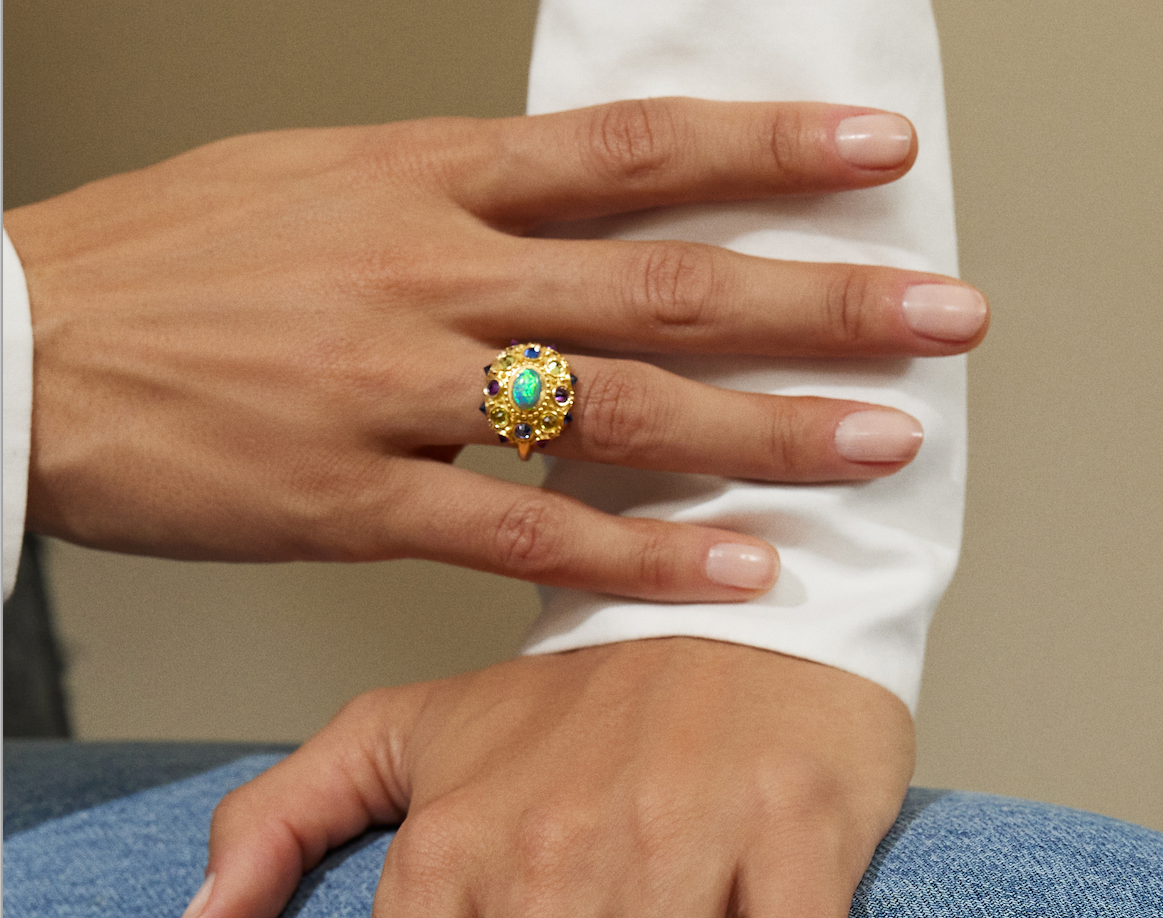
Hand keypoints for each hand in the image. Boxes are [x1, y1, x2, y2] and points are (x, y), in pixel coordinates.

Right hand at [7, 98, 986, 599]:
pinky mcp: (351, 502)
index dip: (763, 150)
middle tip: (941, 313)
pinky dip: (635, 558)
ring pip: (615, 410)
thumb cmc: (164, 260)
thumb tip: (558, 207)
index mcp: (417, 179)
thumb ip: (446, 196)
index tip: (874, 157)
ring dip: (763, 430)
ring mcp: (393, 391)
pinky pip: (522, 534)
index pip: (628, 151)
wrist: (20, 346)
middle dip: (819, 299)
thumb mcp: (312, 178)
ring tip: (879, 442)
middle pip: (665, 282)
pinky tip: (732, 566)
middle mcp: (426, 274)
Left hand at [196, 639, 913, 917]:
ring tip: (650, 896)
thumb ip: (291, 811)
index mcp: (457, 845)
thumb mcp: (415, 730)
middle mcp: (556, 853)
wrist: (738, 596)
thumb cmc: (587, 691)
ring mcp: (678, 845)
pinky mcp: (795, 834)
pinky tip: (736, 911)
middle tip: (570, 901)